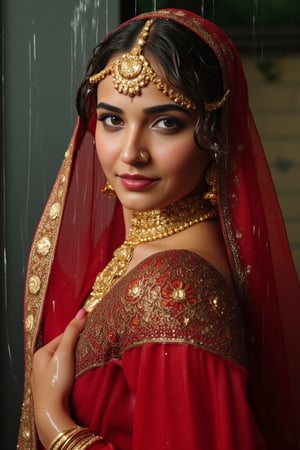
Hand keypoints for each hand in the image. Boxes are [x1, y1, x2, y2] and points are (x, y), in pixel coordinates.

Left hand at [31, 309, 86, 447]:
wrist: (52, 414)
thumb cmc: (56, 383)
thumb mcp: (65, 354)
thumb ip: (73, 332)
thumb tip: (82, 312)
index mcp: (41, 352)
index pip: (63, 335)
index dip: (78, 333)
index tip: (92, 332)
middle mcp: (40, 363)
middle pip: (63, 347)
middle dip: (76, 346)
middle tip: (90, 346)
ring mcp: (45, 376)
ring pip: (64, 360)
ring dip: (75, 358)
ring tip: (86, 360)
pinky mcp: (51, 387)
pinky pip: (63, 371)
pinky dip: (72, 369)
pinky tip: (78, 374)